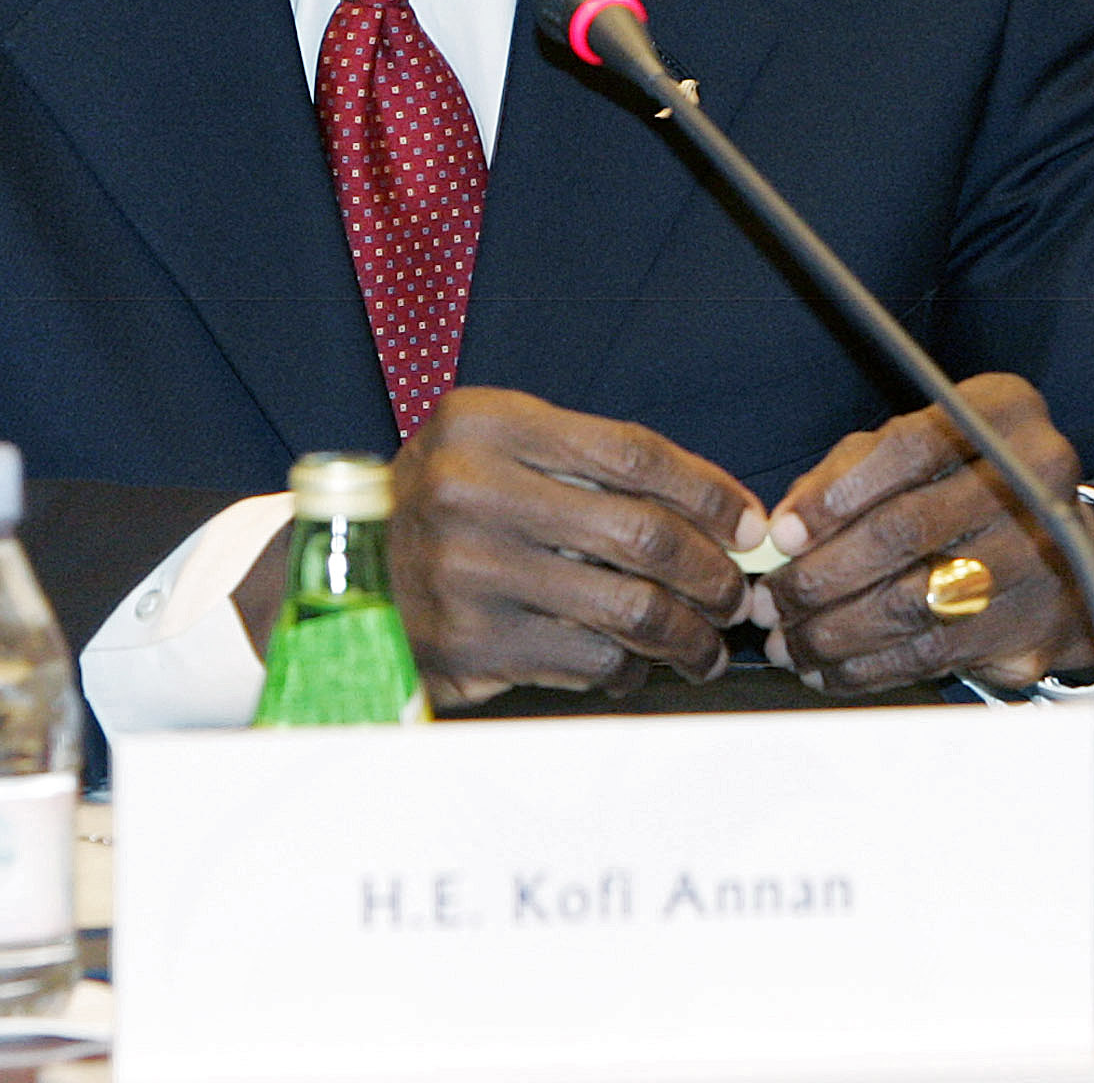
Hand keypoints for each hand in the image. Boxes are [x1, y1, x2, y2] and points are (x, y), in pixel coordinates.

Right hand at [383, 388, 764, 709]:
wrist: (345, 573)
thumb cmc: (444, 504)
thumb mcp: (495, 448)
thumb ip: (587, 464)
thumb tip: (719, 515)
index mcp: (488, 425)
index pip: (631, 452)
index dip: (708, 491)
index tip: (748, 523)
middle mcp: (473, 490)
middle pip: (642, 533)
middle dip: (711, 572)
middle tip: (735, 596)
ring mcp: (469, 570)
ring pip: (628, 608)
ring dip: (687, 636)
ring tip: (703, 646)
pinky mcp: (471, 642)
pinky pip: (588, 661)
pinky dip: (629, 669)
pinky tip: (635, 666)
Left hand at [756, 374, 1093, 696]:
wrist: (1071, 552)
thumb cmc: (968, 486)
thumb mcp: (917, 451)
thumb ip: (848, 472)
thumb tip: (782, 528)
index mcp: (1004, 411)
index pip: (910, 448)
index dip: (837, 495)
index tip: (784, 536)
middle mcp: (1038, 477)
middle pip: (906, 529)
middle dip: (822, 573)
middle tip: (768, 601)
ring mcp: (1046, 553)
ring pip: (916, 601)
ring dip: (835, 631)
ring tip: (786, 642)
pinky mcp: (1039, 623)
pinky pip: (936, 652)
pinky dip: (870, 667)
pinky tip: (829, 669)